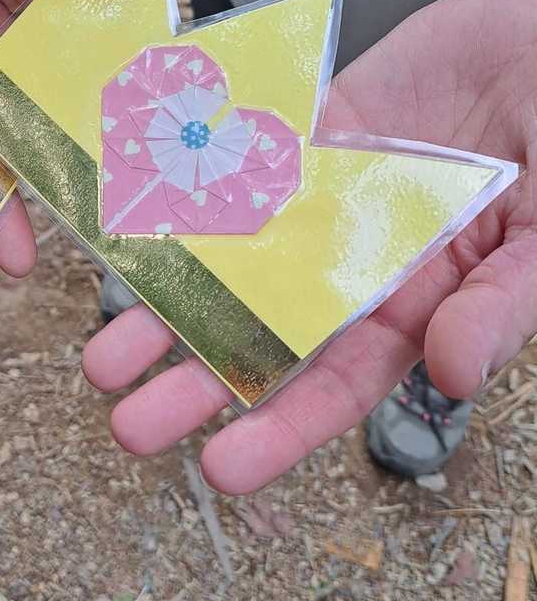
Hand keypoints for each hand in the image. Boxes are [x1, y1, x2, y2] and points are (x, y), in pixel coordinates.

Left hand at [83, 0, 536, 493]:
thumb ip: (501, 302)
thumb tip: (451, 373)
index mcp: (416, 307)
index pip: (336, 386)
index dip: (280, 430)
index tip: (219, 471)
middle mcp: (351, 263)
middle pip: (260, 335)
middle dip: (195, 381)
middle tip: (126, 423)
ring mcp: (319, 198)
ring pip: (230, 259)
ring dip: (168, 301)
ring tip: (104, 349)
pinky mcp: (303, 130)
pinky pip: (237, 162)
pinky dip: (186, 190)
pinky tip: (130, 227)